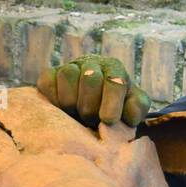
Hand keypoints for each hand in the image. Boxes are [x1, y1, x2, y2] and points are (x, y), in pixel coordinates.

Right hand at [36, 55, 150, 127]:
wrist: (89, 110)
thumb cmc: (113, 110)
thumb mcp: (131, 108)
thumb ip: (137, 108)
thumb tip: (130, 115)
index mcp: (114, 70)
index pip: (114, 80)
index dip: (111, 101)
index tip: (108, 120)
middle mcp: (92, 64)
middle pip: (90, 78)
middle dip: (91, 107)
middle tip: (91, 122)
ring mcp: (69, 68)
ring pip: (68, 75)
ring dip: (72, 103)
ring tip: (76, 117)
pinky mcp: (49, 76)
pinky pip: (48, 81)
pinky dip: (53, 98)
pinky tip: (61, 111)